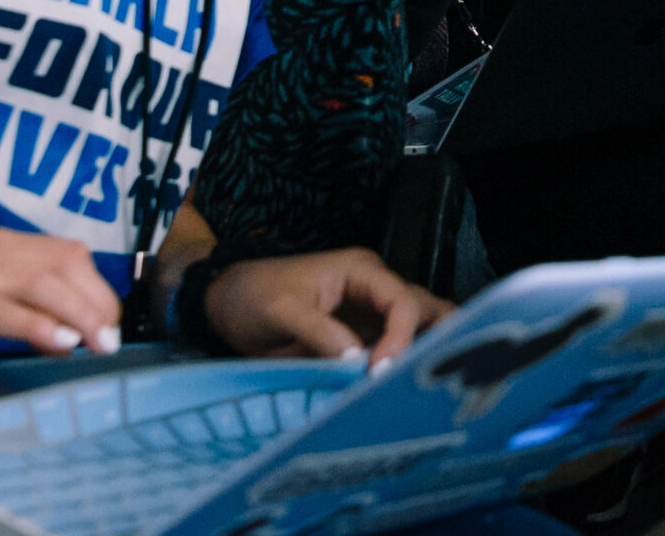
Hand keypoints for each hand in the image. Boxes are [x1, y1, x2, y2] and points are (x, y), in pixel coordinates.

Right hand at [0, 228, 120, 376]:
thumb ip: (23, 306)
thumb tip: (68, 332)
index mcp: (1, 246)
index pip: (67, 253)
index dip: (96, 287)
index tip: (110, 322)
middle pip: (63, 265)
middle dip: (96, 301)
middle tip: (110, 340)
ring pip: (42, 283)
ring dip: (79, 313)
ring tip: (98, 343)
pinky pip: (3, 311)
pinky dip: (38, 326)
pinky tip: (60, 344)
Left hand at [202, 248, 454, 363]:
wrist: (230, 303)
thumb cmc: (253, 295)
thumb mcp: (279, 310)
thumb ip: (318, 332)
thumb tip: (356, 361)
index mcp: (361, 271)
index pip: (402, 301)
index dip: (400, 338)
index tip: (380, 372)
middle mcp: (377, 290)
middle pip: (428, 310)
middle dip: (434, 341)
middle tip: (417, 378)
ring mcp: (374, 315)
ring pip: (423, 329)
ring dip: (426, 354)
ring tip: (417, 386)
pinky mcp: (366, 339)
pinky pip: (397, 351)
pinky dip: (403, 369)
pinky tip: (397, 392)